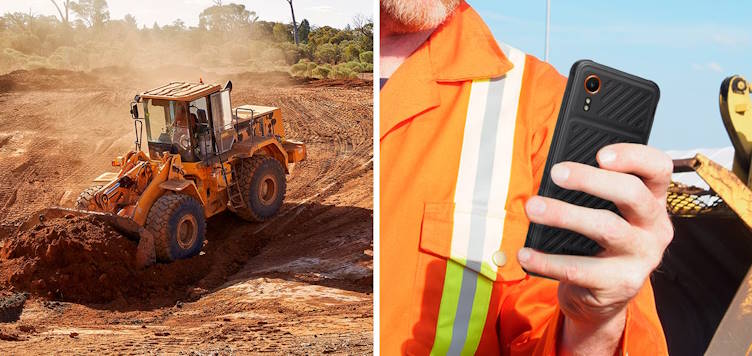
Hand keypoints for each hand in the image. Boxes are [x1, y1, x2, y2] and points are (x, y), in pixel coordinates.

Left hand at [517, 143, 673, 354]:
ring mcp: (642, 257)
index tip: (600, 154)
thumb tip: (558, 173)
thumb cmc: (599, 241)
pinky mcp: (621, 284)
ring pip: (606, 228)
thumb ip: (593, 192)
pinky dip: (548, 261)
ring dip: (564, 215)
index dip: (633, 156)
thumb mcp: (606, 213)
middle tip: (556, 173)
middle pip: (631, 193)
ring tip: (534, 208)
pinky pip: (580, 270)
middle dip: (591, 179)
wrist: (603, 294)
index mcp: (653, 200)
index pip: (658, 168)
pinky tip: (526, 254)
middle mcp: (655, 227)